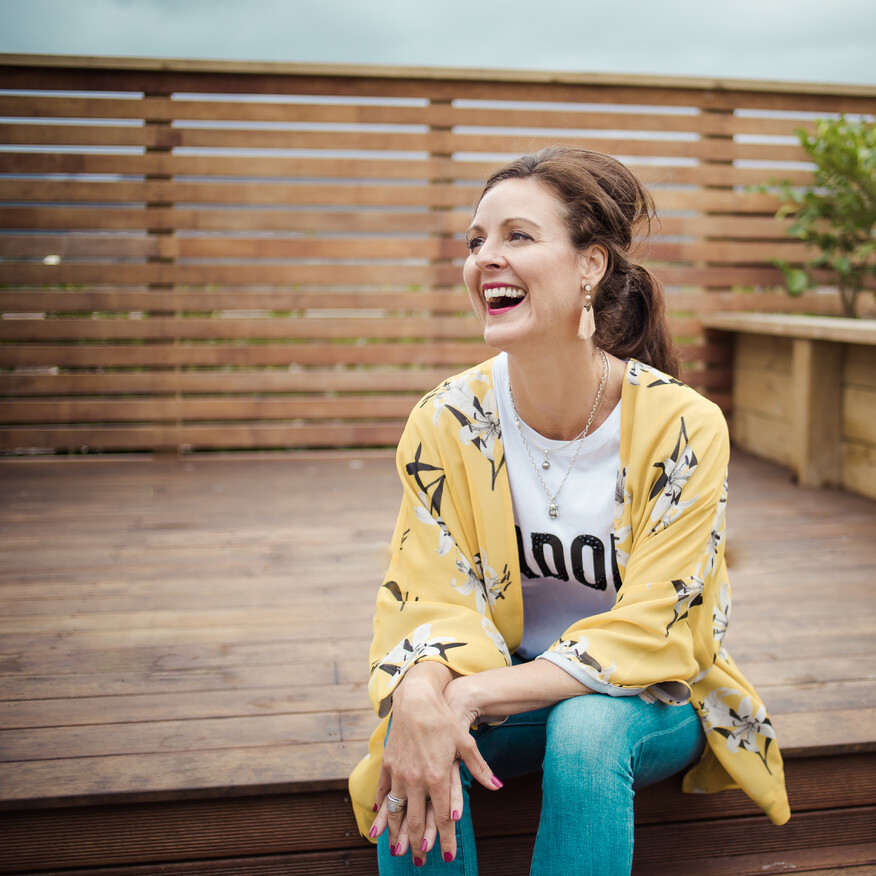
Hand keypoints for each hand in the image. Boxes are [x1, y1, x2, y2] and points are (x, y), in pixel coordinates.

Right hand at [370, 662, 501, 865]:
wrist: (417, 699)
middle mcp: (417, 780)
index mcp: (438, 777)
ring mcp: (399, 774)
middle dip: (418, 845)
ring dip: (397, 834)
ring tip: (397, 850)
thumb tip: (497, 786)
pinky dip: (382, 810)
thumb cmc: (444, 719)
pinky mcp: (388, 765)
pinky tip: (380, 821)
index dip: (446, 839)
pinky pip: (383, 794)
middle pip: (416, 822)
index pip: (444, 818)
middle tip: (419, 862)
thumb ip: (479, 768)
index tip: (447, 856)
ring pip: (396, 812)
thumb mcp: (466, 743)